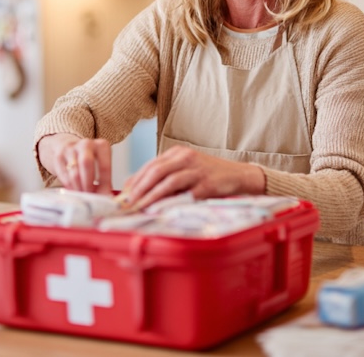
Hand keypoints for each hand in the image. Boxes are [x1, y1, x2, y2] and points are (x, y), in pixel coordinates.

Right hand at [38, 134, 112, 193]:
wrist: (67, 146)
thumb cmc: (89, 159)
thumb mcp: (100, 165)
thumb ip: (104, 181)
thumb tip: (107, 198)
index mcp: (101, 145)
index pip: (105, 166)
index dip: (104, 184)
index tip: (104, 196)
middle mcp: (86, 144)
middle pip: (87, 165)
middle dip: (88, 184)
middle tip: (90, 196)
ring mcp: (70, 149)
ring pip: (74, 173)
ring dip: (79, 188)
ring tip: (82, 195)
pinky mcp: (59, 157)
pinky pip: (64, 176)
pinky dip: (70, 186)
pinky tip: (74, 190)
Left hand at [119, 145, 264, 210]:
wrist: (239, 175)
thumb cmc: (209, 175)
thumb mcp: (186, 170)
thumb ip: (166, 177)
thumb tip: (139, 192)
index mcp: (178, 153)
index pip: (150, 165)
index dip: (135, 179)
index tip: (124, 194)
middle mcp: (185, 158)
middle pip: (156, 170)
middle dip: (139, 188)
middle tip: (128, 202)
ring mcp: (197, 170)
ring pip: (168, 180)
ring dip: (151, 195)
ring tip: (140, 207)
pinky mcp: (207, 184)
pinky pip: (185, 193)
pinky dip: (172, 201)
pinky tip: (162, 210)